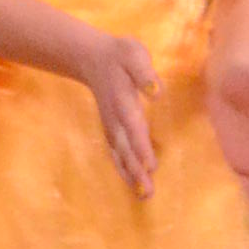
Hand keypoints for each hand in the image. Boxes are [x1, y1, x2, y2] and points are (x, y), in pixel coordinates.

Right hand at [75, 25, 158, 194]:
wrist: (91, 58)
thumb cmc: (119, 55)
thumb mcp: (133, 53)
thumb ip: (144, 72)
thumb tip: (156, 92)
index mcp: (123, 100)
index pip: (133, 126)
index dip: (141, 146)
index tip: (150, 165)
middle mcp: (115, 118)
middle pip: (125, 147)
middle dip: (136, 169)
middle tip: (148, 191)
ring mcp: (111, 126)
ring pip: (120, 154)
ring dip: (131, 175)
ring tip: (144, 194)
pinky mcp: (110, 130)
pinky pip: (115, 153)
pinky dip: (123, 170)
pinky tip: (134, 185)